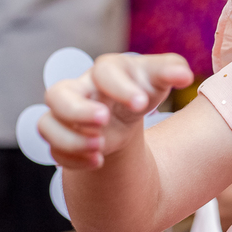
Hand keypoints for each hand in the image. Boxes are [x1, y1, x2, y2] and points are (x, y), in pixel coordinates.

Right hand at [39, 53, 193, 169]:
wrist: (127, 109)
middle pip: (56, 94)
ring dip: (71, 139)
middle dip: (78, 111)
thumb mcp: (159, 78)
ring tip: (101, 147)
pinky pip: (53, 149)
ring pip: (46, 124)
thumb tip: (185, 77)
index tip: (141, 105)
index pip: (103, 71)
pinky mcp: (62, 136)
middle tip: (104, 121)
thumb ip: (172, 71)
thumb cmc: (143, 87)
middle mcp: (78, 89)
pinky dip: (72, 158)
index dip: (120, 88)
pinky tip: (98, 162)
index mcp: (106, 70)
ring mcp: (65, 114)